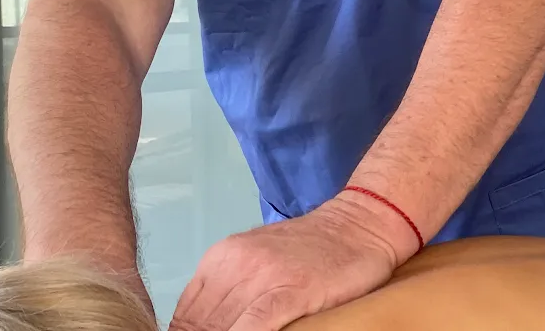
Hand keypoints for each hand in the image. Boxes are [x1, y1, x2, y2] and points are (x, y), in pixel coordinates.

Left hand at [167, 192, 416, 330]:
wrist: (360, 224)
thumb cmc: (312, 248)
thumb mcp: (257, 259)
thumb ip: (227, 290)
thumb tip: (199, 326)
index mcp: (220, 258)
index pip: (184, 317)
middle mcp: (233, 264)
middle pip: (198, 326)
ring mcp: (261, 277)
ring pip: (219, 329)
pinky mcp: (288, 292)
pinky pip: (252, 329)